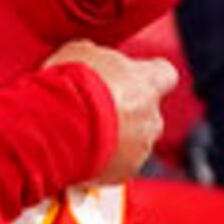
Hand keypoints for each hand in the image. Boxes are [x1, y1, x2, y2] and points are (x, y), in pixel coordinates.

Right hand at [45, 39, 177, 182]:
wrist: (58, 127)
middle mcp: (151, 115)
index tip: (134, 76)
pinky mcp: (125, 171)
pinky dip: (104, 159)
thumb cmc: (71, 87)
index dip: (150, 75)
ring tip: (85, 132)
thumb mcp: (79, 53)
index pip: (165, 74)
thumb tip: (90, 56)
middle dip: (129, 111)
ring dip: (116, 137)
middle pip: (149, 112)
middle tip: (99, 107)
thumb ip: (97, 56)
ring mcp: (141, 146)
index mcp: (146, 81)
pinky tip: (81, 150)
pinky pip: (119, 164)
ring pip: (136, 141)